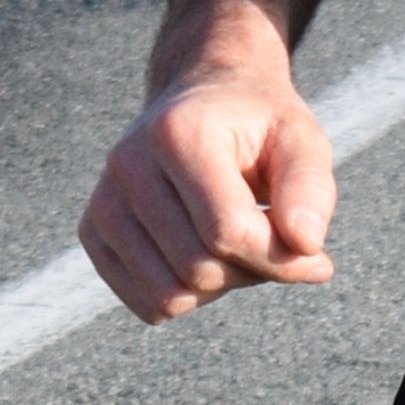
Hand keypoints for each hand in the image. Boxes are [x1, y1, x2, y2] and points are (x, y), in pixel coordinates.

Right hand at [78, 19, 338, 318]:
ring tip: (236, 243)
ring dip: (220, 287)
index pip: (227, 232)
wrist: (205, 100)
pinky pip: (146, 304)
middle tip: (269, 235)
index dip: (280, 256)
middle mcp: (126, 165)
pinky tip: (205, 254)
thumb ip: (310, 190)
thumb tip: (305, 247)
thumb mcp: (302, 141)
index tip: (310, 249)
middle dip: (252, 269)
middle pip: (198, 269)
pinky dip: (188, 296)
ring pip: (169, 296)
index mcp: (176, 132)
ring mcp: (103, 201)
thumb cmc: (260, 126)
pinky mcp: (94, 233)